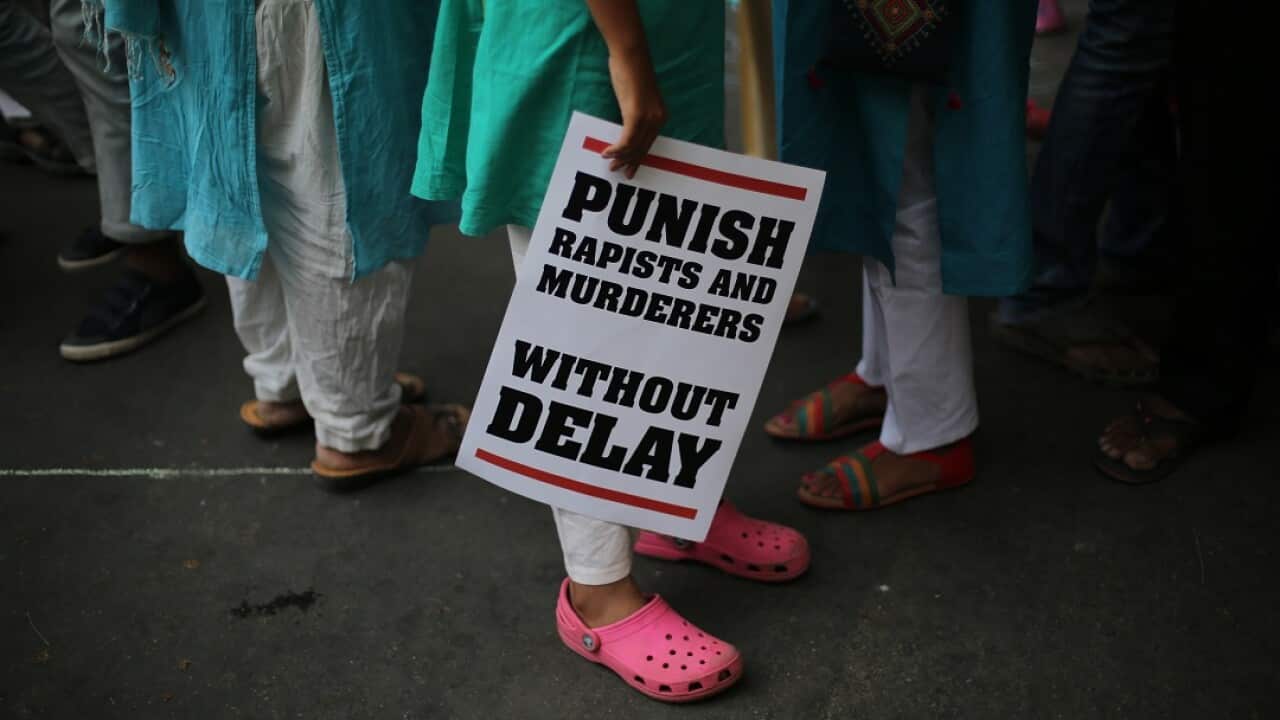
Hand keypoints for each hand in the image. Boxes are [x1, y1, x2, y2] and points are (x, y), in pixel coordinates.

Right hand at [602, 48, 665, 178]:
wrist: (631, 54)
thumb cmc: (631, 70)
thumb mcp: (638, 97)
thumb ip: (636, 112)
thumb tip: (627, 126)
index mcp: (661, 116)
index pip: (649, 144)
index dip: (638, 158)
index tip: (628, 167)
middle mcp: (658, 119)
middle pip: (642, 149)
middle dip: (629, 162)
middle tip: (617, 171)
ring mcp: (648, 118)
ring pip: (633, 147)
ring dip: (620, 157)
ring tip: (609, 162)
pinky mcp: (636, 115)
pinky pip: (626, 141)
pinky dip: (616, 149)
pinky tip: (606, 152)